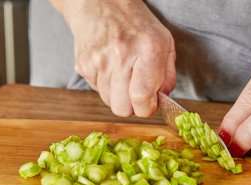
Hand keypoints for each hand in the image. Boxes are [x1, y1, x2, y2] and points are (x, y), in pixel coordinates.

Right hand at [61, 0, 175, 116]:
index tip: (149, 102)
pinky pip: (97, 91)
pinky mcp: (82, 65)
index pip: (142, 99)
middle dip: (132, 105)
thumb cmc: (137, 24)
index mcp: (147, 50)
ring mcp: (98, 61)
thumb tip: (161, 101)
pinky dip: (105, 85)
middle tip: (136, 89)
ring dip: (118, 94)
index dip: (147, 108)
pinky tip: (109, 67)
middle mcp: (121, 56)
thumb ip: (168, 76)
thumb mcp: (165, 43)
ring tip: (122, 73)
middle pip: (122, 109)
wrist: (101, 3)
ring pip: (109, 102)